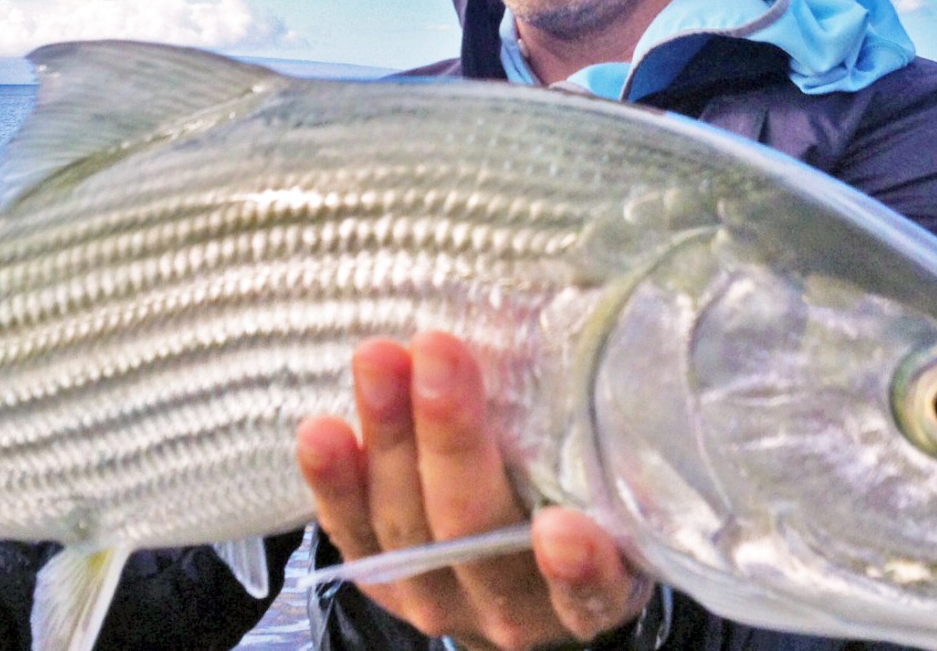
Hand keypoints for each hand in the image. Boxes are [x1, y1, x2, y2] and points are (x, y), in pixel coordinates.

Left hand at [297, 332, 650, 650]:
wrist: (521, 590)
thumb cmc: (584, 513)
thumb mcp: (617, 496)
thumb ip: (603, 448)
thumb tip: (585, 327)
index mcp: (591, 597)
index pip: (591, 593)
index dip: (577, 568)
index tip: (561, 527)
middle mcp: (513, 610)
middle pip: (476, 531)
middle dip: (452, 439)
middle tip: (440, 353)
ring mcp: (440, 599)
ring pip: (406, 525)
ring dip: (388, 437)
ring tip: (378, 359)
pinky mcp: (384, 583)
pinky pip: (353, 533)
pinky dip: (336, 484)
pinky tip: (320, 432)